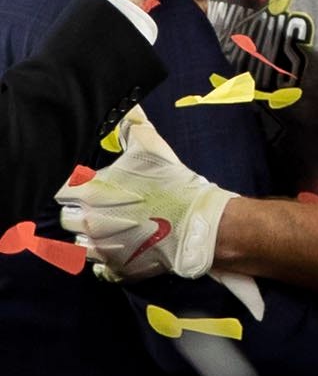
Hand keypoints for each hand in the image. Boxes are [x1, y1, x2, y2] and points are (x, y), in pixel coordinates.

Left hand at [56, 109, 233, 280]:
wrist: (198, 224)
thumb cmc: (174, 184)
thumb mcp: (153, 148)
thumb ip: (132, 125)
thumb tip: (127, 106)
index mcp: (92, 192)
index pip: (60, 190)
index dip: (72, 186)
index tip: (86, 184)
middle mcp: (89, 223)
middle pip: (67, 218)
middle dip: (81, 211)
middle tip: (104, 204)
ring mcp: (100, 249)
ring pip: (79, 244)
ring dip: (91, 236)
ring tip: (114, 226)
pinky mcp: (115, 269)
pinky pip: (97, 267)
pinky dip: (105, 260)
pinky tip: (121, 247)